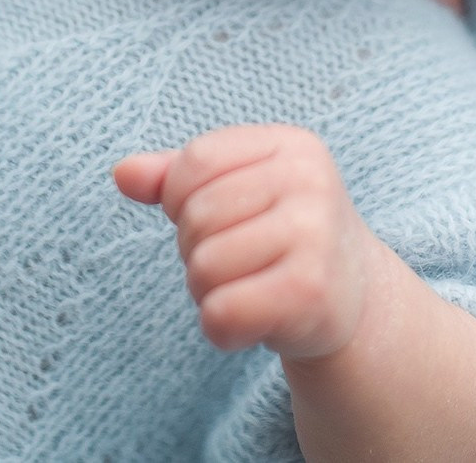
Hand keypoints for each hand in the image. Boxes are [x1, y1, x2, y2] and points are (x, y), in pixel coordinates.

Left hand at [111, 124, 384, 361]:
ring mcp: (316, 236)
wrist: (353, 299)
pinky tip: (255, 322)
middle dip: (196, 250)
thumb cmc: (283, 236)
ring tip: (248, 289)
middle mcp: (311, 182)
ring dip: (208, 292)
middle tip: (237, 264)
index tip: (215, 220)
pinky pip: (222, 312)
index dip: (181, 198)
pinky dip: (222, 329)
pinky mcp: (312, 293)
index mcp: (292, 145)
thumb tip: (122, 173)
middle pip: (197, 215)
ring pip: (204, 267)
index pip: (196, 160)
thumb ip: (178, 177)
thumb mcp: (239, 190)